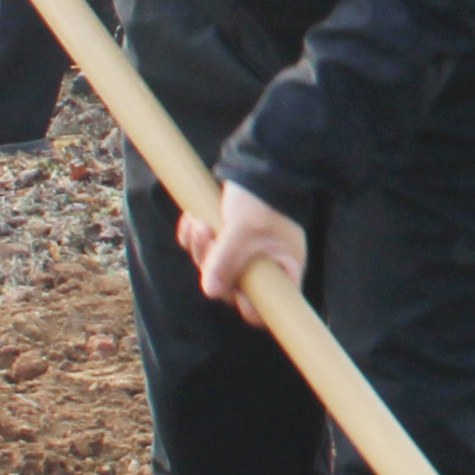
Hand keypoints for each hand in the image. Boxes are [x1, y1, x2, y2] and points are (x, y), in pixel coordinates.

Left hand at [181, 178, 306, 305]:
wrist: (257, 165)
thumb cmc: (261, 199)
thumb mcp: (245, 230)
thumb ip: (228, 261)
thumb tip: (211, 291)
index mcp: (282, 271)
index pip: (265, 309)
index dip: (248, 306)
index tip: (235, 290)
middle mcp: (264, 268)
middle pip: (230, 288)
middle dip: (211, 264)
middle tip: (205, 233)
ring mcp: (243, 256)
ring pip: (212, 269)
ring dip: (199, 247)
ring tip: (198, 222)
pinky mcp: (226, 241)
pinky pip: (204, 252)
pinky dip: (194, 238)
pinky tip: (192, 219)